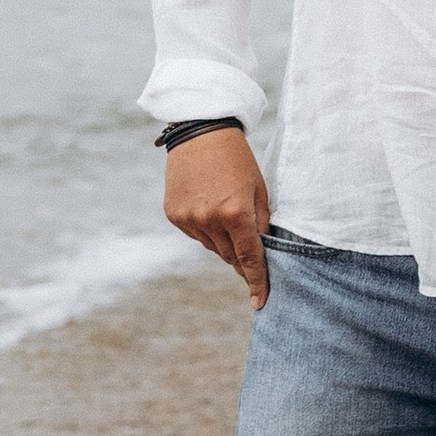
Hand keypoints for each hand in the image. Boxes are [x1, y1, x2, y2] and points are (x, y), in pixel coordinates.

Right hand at [163, 127, 273, 306]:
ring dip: (222, 239)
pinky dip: (205, 228)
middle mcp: (209, 220)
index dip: (256, 282)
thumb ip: (261, 224)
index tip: (259, 303)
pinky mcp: (173, 215)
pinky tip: (207, 205)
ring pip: (212, 247)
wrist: (200, 132)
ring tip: (225, 210)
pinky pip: (195, 234)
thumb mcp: (259, 189)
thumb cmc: (237, 159)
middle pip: (230, 256)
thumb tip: (260, 254)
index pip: (249, 259)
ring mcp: (188, 219)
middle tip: (246, 237)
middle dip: (241, 254)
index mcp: (236, 214)